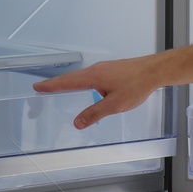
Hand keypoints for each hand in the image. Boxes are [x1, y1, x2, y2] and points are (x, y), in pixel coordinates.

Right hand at [32, 54, 167, 128]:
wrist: (154, 71)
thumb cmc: (137, 84)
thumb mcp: (114, 105)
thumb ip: (95, 114)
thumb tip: (77, 122)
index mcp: (93, 76)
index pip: (67, 82)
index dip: (51, 85)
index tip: (38, 87)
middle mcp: (96, 70)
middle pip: (71, 77)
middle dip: (56, 83)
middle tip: (42, 87)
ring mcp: (104, 68)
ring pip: (81, 76)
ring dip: (69, 82)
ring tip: (59, 87)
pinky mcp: (111, 70)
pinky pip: (91, 75)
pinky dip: (81, 81)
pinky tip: (86, 86)